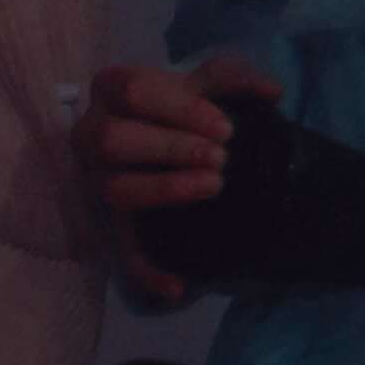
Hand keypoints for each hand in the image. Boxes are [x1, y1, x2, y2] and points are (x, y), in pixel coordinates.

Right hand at [76, 51, 273, 303]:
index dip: (180, 109)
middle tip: (221, 157)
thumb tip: (272, 92)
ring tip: (213, 186)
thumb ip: (237, 77)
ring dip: (164, 190)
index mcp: (113, 90)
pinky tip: (179, 287)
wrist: (172, 136)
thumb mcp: (210, 81)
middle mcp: (93, 134)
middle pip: (112, 140)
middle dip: (171, 148)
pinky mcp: (112, 221)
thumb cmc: (185, 104)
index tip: (225, 127)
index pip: (132, 90)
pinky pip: (121, 252)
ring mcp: (98, 180)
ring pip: (114, 190)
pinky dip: (147, 273)